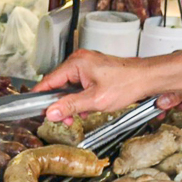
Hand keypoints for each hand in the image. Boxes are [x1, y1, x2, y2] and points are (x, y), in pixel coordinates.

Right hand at [35, 50, 151, 119]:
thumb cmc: (127, 83)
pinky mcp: (92, 71)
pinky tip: (86, 108)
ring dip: (71, 104)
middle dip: (60, 104)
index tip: (35, 110)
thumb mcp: (95, 100)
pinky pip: (78, 86)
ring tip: (78, 116)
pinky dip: (80, 99)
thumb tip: (50, 112)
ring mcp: (86, 65)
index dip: (40, 97)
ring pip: (68, 88)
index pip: (48, 81)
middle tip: (64, 119)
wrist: (147, 78)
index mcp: (76, 63)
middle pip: (58, 85)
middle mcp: (79, 61)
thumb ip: (70, 106)